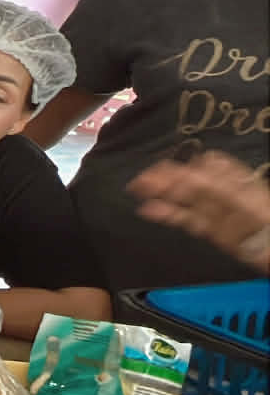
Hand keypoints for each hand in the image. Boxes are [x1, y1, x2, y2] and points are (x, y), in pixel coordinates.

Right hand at [130, 151, 269, 271]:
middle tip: (139, 180)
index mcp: (229, 179)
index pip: (198, 165)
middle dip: (162, 178)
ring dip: (159, 193)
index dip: (177, 166)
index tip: (155, 169)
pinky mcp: (209, 229)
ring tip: (137, 190)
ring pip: (182, 199)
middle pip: (186, 181)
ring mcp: (214, 211)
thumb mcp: (237, 196)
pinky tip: (147, 210)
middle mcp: (220, 192)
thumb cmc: (260, 219)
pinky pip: (184, 218)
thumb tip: (181, 174)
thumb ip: (209, 185)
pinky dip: (165, 214)